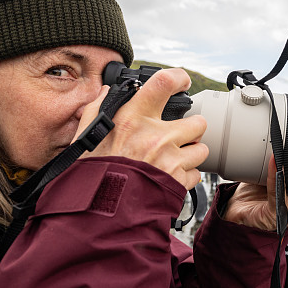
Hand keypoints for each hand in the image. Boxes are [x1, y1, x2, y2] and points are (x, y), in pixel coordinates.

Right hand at [75, 68, 208, 190]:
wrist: (97, 210)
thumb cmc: (92, 172)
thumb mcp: (86, 135)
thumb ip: (97, 108)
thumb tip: (106, 91)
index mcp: (132, 118)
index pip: (163, 83)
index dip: (178, 77)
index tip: (182, 81)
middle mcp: (156, 136)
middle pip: (197, 122)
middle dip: (190, 129)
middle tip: (176, 136)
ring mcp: (169, 160)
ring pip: (201, 149)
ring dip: (190, 154)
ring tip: (172, 159)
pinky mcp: (177, 181)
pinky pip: (195, 174)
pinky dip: (185, 176)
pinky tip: (168, 177)